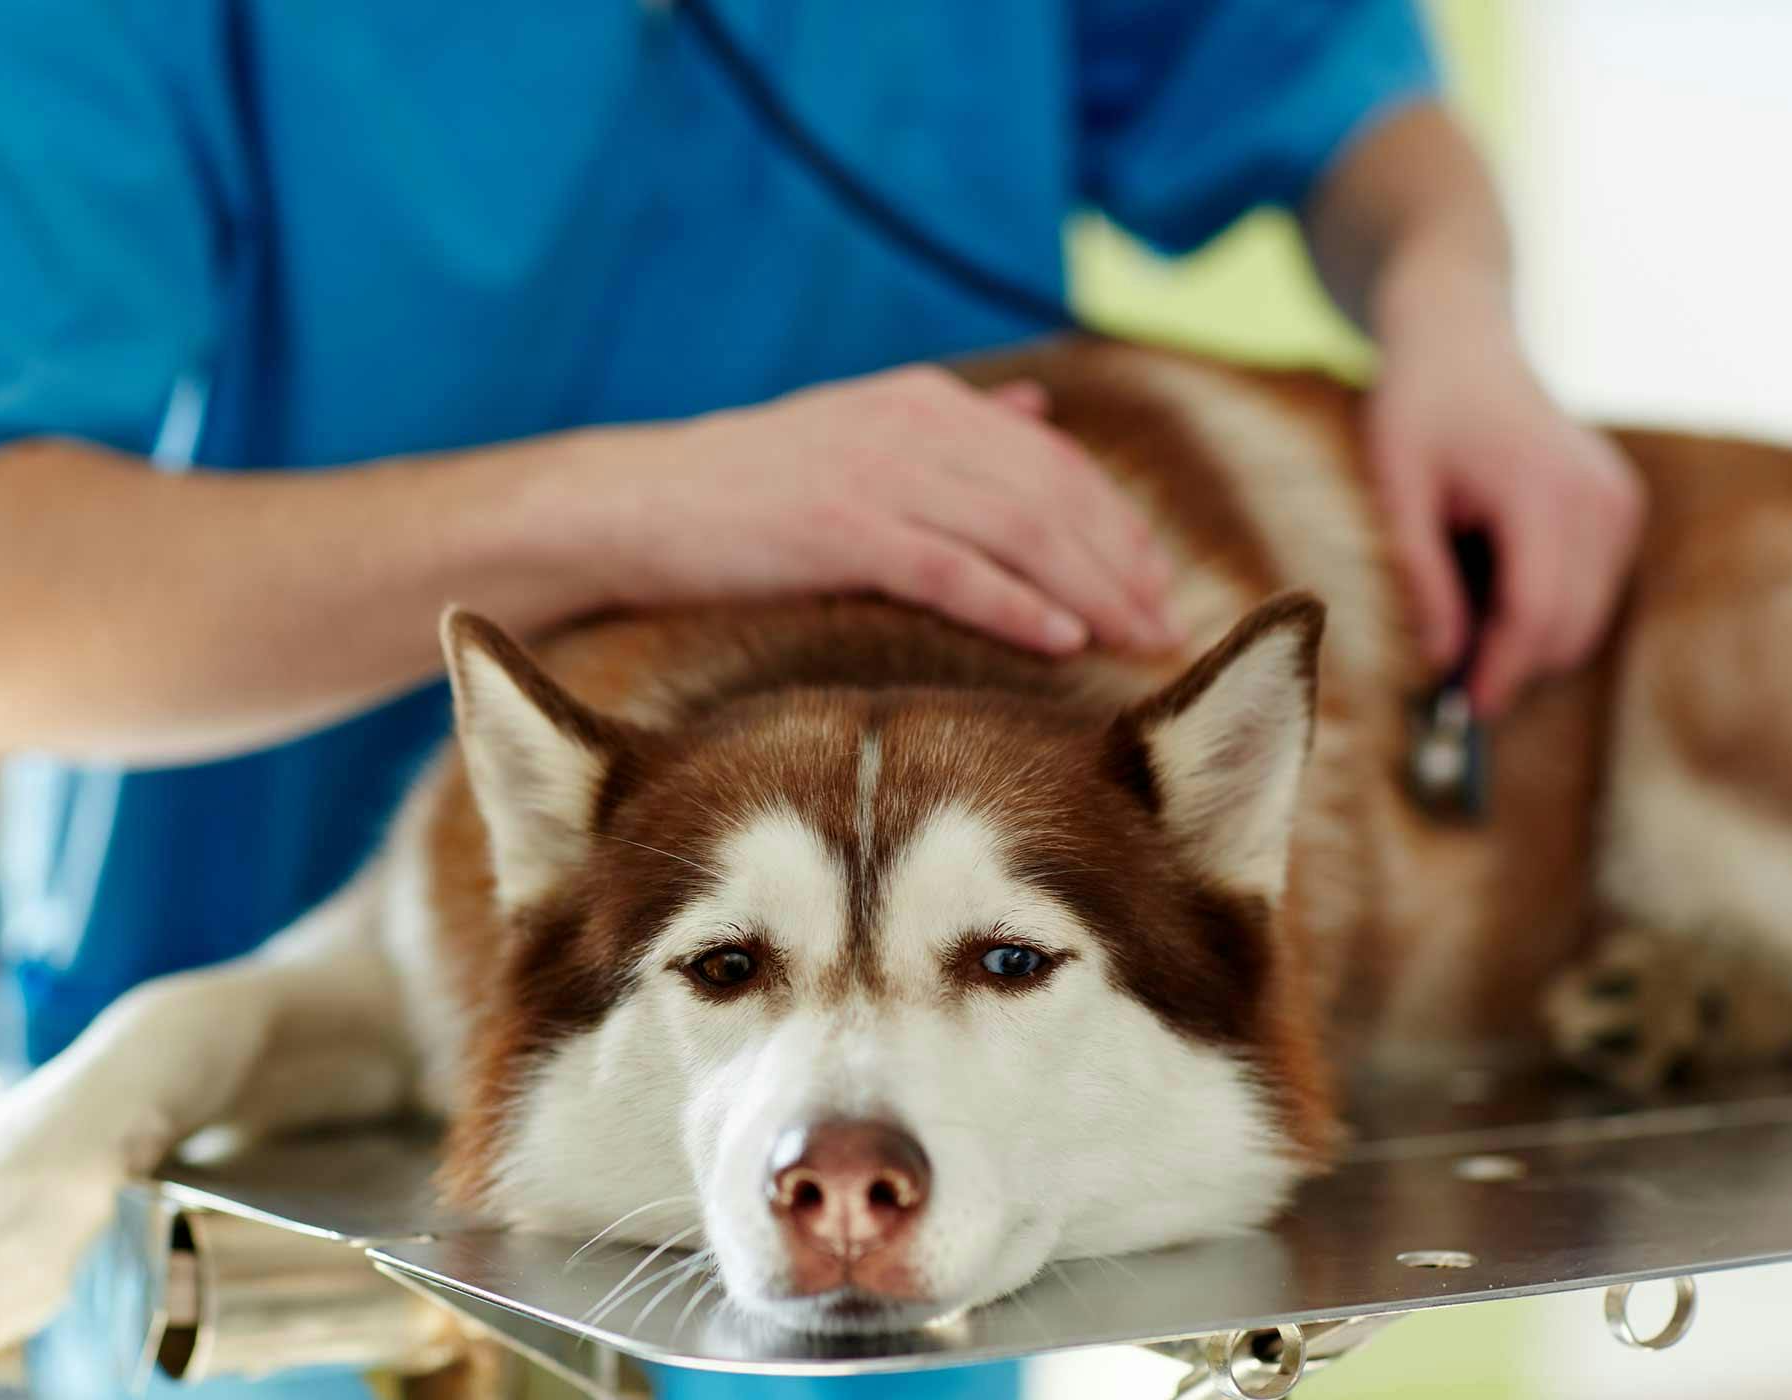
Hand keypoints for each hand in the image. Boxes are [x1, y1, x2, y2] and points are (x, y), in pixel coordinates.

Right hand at [568, 364, 1178, 654]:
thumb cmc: (747, 488)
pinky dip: (1015, 605)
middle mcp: (914, 425)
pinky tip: (1063, 642)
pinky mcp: (840, 527)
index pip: (1054, 458)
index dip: (1116, 521)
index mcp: (924, 400)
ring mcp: (877, 473)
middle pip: (1054, 495)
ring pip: (1020, 531)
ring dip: (1092, 590)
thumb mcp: (859, 430)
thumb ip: (955, 423)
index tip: (1158, 581)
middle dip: (1122, 563)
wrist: (637, 504)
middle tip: (1167, 629)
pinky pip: (952, 570)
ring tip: (1138, 641)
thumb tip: (1040, 407)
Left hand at [1368, 266, 1643, 713]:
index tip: (1463, 709)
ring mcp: (1618, 501)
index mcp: (1540, 489)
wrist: (1461, 343)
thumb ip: (1418, 573)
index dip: (1501, 671)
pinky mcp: (1620, 507)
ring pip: (1585, 616)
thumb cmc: (1415, 409)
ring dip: (1528, 638)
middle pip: (1567, 624)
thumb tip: (1440, 659)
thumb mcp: (1394, 489)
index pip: (1535, 611)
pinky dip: (1546, 606)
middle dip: (1512, 664)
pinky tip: (1492, 579)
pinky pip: (1591, 588)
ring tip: (1460, 612)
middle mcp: (1597, 497)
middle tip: (1447, 684)